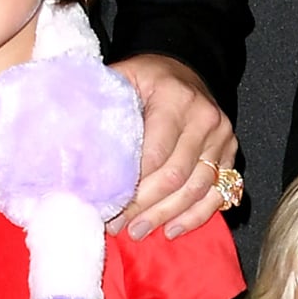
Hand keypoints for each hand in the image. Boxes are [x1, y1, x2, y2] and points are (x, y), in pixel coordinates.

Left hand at [107, 54, 237, 239]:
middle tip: (118, 225)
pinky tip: (174, 229)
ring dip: (167, 216)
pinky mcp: (231, 152)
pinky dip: (197, 216)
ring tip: (138, 231)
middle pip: (175, 176)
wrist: (186, 67)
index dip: (131, 184)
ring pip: (197, 189)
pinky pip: (219, 192)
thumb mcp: (123, 77)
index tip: (108, 204)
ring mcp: (222, 137)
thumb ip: (101, 101)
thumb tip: (67, 137)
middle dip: (145, 206)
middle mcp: (204, 118)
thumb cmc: (148, 78)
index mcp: (175, 99)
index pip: (154, 152)